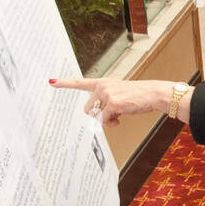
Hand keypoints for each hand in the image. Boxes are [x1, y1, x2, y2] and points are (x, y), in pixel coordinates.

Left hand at [50, 77, 183, 126]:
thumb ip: (104, 103)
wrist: (152, 94)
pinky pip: (104, 121)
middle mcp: (102, 86)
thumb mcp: (118, 96)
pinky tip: (120, 119)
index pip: (80, 83)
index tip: (51, 81)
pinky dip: (112, 124)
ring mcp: (107, 94)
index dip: (65, 83)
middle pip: (87, 109)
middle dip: (97, 115)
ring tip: (119, 114)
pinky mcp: (112, 103)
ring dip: (106, 120)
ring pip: (95, 116)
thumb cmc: (136, 97)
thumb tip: (96, 120)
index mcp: (102, 83)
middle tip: (112, 114)